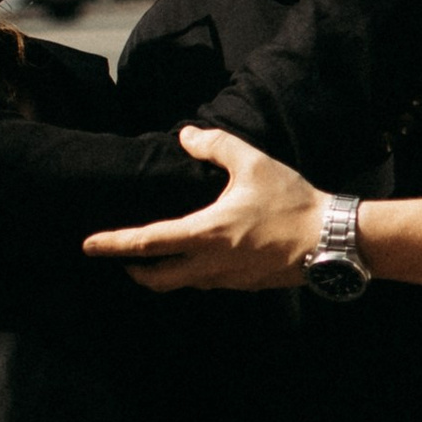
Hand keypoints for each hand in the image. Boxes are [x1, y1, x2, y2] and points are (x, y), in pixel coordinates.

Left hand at [81, 126, 326, 292]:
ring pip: (183, 283)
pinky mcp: (245, 286)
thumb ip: (216, 146)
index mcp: (205, 234)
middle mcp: (210, 265)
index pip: (147, 243)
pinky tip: (202, 257)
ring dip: (165, 273)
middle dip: (134, 270)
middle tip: (122, 258)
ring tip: (159, 255)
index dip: (113, 244)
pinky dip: (194, 273)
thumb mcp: (253, 163)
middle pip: (156, 279)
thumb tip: (187, 135)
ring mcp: (227, 280)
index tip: (88, 246)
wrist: (333, 241)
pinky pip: (208, 282)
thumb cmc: (292, 201)